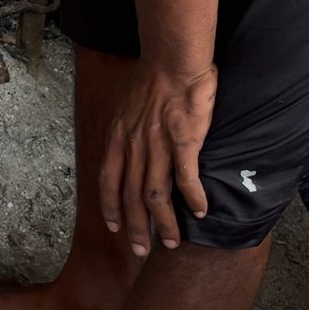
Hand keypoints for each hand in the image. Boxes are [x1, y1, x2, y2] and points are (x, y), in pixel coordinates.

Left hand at [98, 61, 216, 255]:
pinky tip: (201, 213)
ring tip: (173, 243)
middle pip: (130, 197)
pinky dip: (193, 198)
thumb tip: (127, 143)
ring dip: (164, 223)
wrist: (172, 58)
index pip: (108, 181)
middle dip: (136, 228)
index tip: (115, 228)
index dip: (110, 208)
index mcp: (117, 137)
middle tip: (142, 251)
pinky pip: (186, 178)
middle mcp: (133, 146)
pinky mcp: (184, 141)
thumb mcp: (125, 104)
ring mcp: (157, 145)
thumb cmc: (151, 76)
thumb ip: (125, 129)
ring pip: (156, 195)